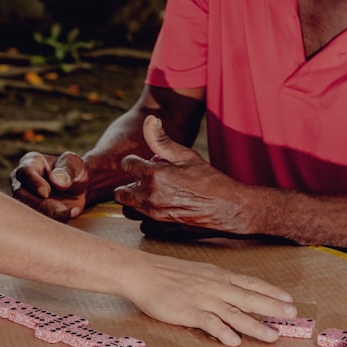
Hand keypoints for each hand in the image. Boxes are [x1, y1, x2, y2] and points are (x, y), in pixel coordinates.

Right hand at [10, 150, 89, 221]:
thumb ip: (66, 170)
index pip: (25, 171)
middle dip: (40, 204)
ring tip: (68, 212)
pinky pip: (38, 222)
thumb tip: (57, 181)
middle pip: (21, 195)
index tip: (46, 192)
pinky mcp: (33, 214)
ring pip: (27, 211)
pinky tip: (70, 216)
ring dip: (47, 216)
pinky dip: (53, 222)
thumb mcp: (74, 164)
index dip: (34, 182)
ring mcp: (25, 200)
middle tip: (60, 209)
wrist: (78, 188)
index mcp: (31, 163)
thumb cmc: (73, 170)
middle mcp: (23, 182)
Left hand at [114, 116, 252, 234]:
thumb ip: (161, 140)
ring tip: (150, 193)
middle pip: (120, 192)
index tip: (144, 162)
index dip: (134, 161)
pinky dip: (145, 214)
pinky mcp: (159, 227)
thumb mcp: (186, 155)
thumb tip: (149, 119)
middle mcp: (149, 196)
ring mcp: (153, 214)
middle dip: (129, 183)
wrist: (226, 208)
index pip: (126, 164)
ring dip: (134, 200)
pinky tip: (159, 206)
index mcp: (153, 175)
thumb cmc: (208, 180)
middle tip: (144, 179)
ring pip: (128, 208)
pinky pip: (140, 222)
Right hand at [119, 253, 296, 345]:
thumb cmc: (165, 273)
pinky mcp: (188, 312)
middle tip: (292, 315)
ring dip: (255, 325)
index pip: (250, 283)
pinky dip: (223, 332)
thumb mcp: (196, 273)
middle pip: (249, 298)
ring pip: (234, 313)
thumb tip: (229, 290)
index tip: (288, 299)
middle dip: (272, 307)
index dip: (271, 291)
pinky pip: (209, 323)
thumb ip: (213, 282)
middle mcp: (214, 287)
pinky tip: (234, 341)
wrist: (141, 273)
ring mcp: (202, 299)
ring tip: (272, 336)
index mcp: (217, 276)